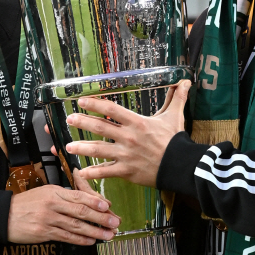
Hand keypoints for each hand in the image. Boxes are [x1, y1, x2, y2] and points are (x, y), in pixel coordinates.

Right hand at [7, 184, 119, 245]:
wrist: (3, 215)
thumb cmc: (26, 203)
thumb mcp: (44, 192)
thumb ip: (64, 195)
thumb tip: (85, 200)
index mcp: (54, 192)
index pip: (78, 196)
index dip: (95, 201)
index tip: (108, 206)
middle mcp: (53, 204)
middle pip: (81, 211)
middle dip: (100, 218)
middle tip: (114, 222)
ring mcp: (48, 220)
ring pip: (76, 226)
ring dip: (94, 232)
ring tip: (108, 235)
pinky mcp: (44, 233)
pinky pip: (66, 237)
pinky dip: (80, 240)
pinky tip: (90, 242)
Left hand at [64, 79, 190, 186]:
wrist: (181, 166)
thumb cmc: (176, 141)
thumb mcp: (175, 117)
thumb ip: (177, 99)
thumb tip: (186, 81)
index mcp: (137, 123)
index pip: (111, 109)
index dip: (95, 104)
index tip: (82, 101)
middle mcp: (128, 138)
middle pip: (100, 128)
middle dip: (82, 123)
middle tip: (69, 119)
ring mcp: (126, 155)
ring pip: (99, 150)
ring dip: (82, 148)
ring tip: (68, 146)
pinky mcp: (127, 171)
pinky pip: (106, 172)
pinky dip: (93, 173)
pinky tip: (82, 172)